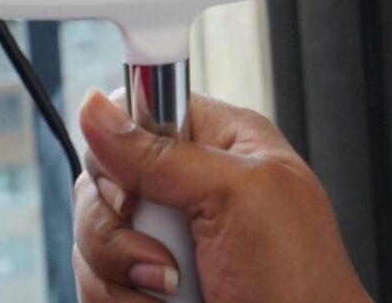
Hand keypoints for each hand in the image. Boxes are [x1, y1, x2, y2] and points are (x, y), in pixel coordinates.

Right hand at [72, 88, 370, 302]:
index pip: (136, 110)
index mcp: (220, 142)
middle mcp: (187, 185)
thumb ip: (163, 154)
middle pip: (100, 181)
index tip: (129, 186)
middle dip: (116, 229)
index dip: (118, 146)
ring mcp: (163, 238)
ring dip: (121, 275)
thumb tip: (96, 107)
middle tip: (163, 256)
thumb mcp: (237, 195)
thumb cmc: (300, 278)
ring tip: (176, 289)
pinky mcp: (145, 284)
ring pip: (91, 239)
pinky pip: (97, 285)